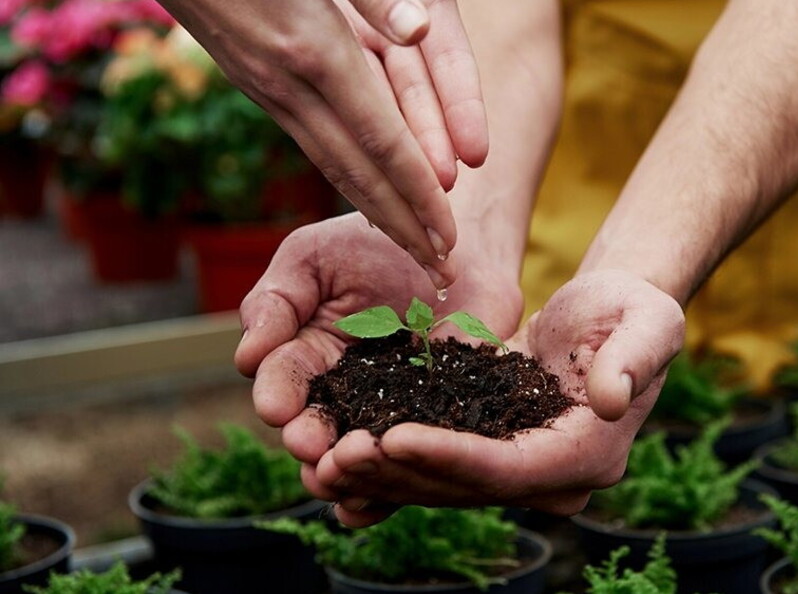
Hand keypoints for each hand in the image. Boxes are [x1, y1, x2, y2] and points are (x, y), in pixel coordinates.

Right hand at [159, 0, 487, 287]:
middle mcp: (290, 85)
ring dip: (376, 213)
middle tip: (440, 272)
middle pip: (358, 174)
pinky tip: (366, 195)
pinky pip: (313, 145)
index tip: (448, 237)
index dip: (418, 194)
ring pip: (332, 166)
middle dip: (403, 227)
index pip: (382, 141)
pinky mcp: (259, 87)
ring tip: (413, 247)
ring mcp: (270, 90)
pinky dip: (347, 180)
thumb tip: (420, 29)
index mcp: (315, 52)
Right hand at [235, 212, 522, 472]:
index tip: (278, 408)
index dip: (278, 396)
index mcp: (305, 355)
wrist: (458, 244)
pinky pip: (418, 453)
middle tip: (311, 447)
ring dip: (347, 471)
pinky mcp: (439, 418)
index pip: (282, 382)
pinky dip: (400, 480)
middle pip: (316, 429)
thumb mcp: (313, 260)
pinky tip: (385, 500)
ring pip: (360, 453)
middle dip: (309, 439)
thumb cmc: (375, 243)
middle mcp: (343, 393)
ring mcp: (391, 409)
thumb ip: (276, 302)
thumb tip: (246, 355)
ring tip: (344, 478)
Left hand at [304, 270, 684, 526]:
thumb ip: (634, 357)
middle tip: (335, 455)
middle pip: (464, 487)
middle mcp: (552, 477)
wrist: (612, 316)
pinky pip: (436, 467)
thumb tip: (608, 399)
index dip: (448, 456)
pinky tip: (340, 455)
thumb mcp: (648, 320)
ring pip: (442, 485)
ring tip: (321, 459)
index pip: (508, 467)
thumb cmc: (632, 309)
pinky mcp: (493, 451)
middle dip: (399, 473)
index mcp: (587, 453)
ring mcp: (521, 469)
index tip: (391, 436)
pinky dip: (390, 463)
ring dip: (381, 476)